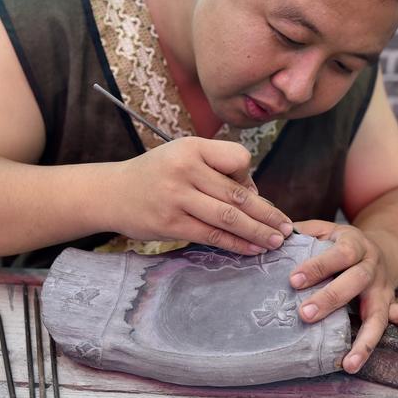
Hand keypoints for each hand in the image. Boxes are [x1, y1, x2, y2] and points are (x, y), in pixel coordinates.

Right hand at [109, 137, 293, 254]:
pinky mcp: (170, 224)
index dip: (251, 178)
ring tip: (276, 241)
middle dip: (267, 214)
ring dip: (257, 232)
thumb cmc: (155, 174)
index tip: (253, 194)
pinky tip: (251, 249)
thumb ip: (215, 170)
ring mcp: (176, 198)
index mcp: (192, 147)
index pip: (238, 159)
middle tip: (287, 227)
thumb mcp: (182, 156)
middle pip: (238, 194)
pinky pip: (211, 236)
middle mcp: (184, 169)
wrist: (110, 193)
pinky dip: (235, 244)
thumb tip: (255, 197)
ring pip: (228, 217)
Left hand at [289, 220, 397, 372]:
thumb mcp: (324, 230)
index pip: (337, 254)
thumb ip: (302, 233)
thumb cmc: (339, 243)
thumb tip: (273, 238)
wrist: (380, 246)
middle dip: (331, 299)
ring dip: (365, 339)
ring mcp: (383, 288)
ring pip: (378, 312)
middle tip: (305, 314)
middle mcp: (371, 267)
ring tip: (349, 363)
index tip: (293, 280)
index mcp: (353, 244)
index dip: (317, 266)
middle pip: (355, 281)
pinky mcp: (391, 304)